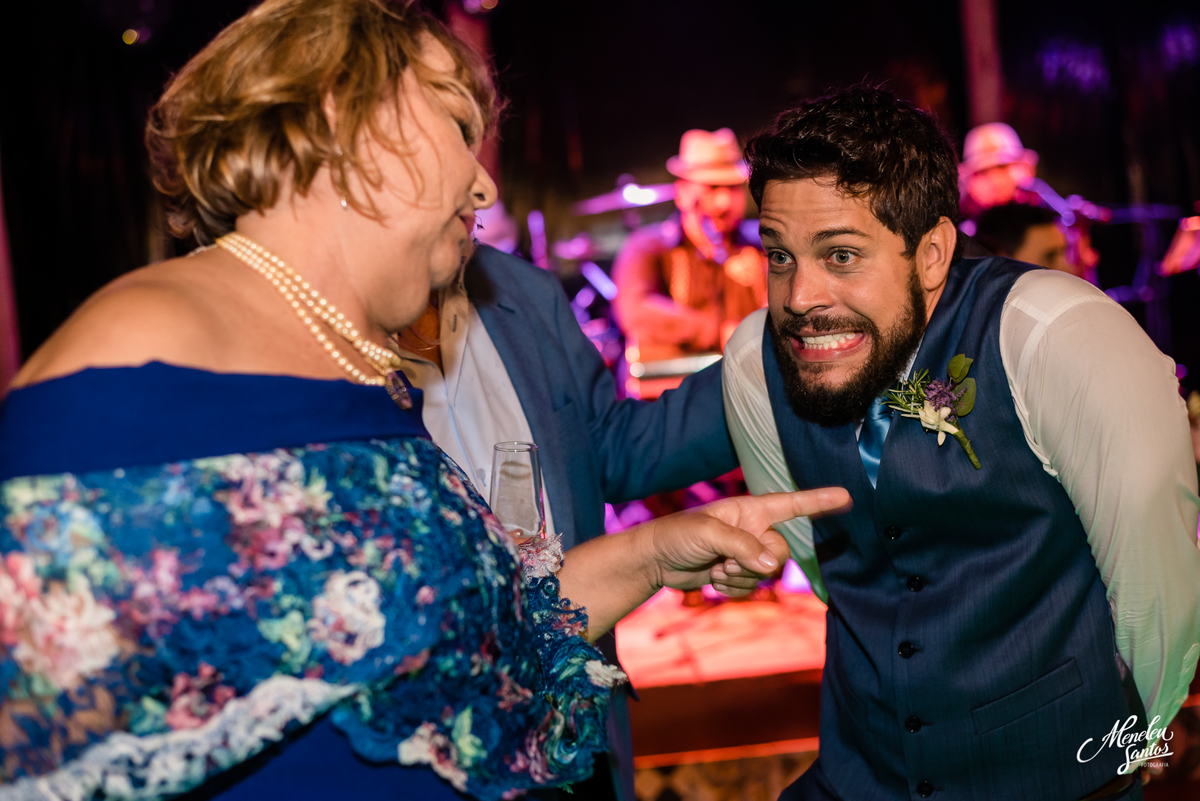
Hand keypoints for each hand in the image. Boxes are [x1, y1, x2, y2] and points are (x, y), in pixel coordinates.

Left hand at [639, 488, 850, 596]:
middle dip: (756, 562)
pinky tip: (714, 579)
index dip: (818, 501)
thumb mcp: (707, 533)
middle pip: (781, 552)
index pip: (791, 504)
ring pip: (767, 575)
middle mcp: (754, 530)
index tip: (846, 497)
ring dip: (741, 577)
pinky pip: (752, 588)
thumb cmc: (677, 535)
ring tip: (716, 567)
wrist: (655, 560)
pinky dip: (734, 588)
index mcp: (750, 510)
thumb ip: (742, 546)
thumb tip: (771, 566)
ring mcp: (747, 554)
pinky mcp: (738, 574)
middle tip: (726, 560)